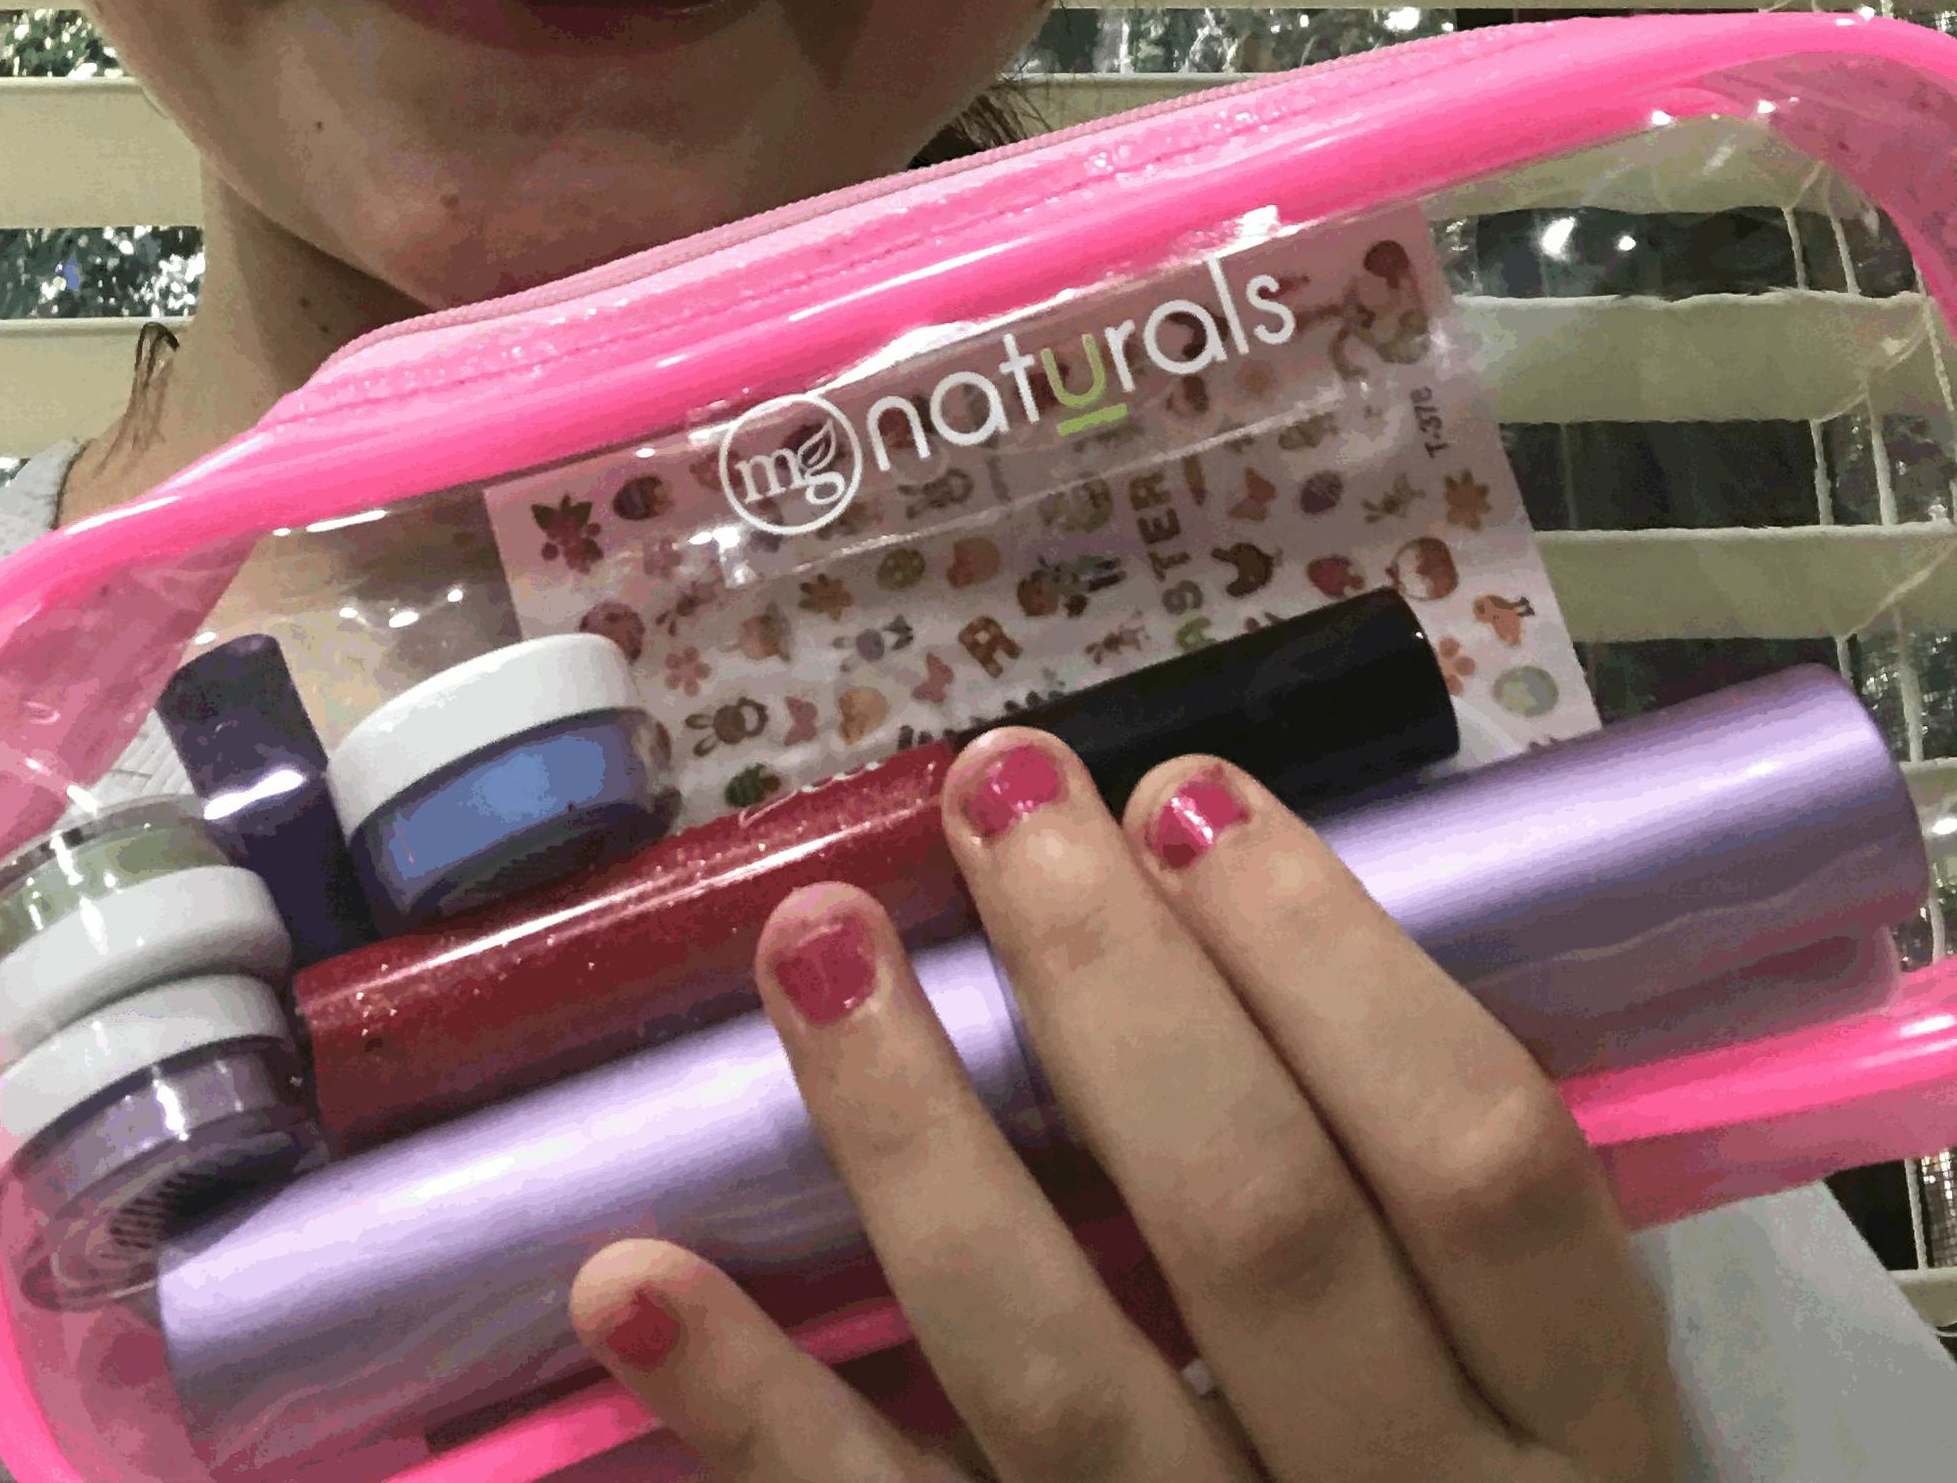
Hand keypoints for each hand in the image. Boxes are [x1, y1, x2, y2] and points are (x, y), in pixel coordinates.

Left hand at [569, 731, 1684, 1480]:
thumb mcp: (1529, 1403)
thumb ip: (1410, 1209)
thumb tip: (1200, 893)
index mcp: (1576, 1437)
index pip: (1480, 1161)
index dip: (1331, 957)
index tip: (1184, 792)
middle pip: (1261, 1225)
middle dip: (1112, 985)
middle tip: (993, 790)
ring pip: (1055, 1373)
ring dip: (914, 1139)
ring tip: (813, 937)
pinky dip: (756, 1413)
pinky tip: (632, 1272)